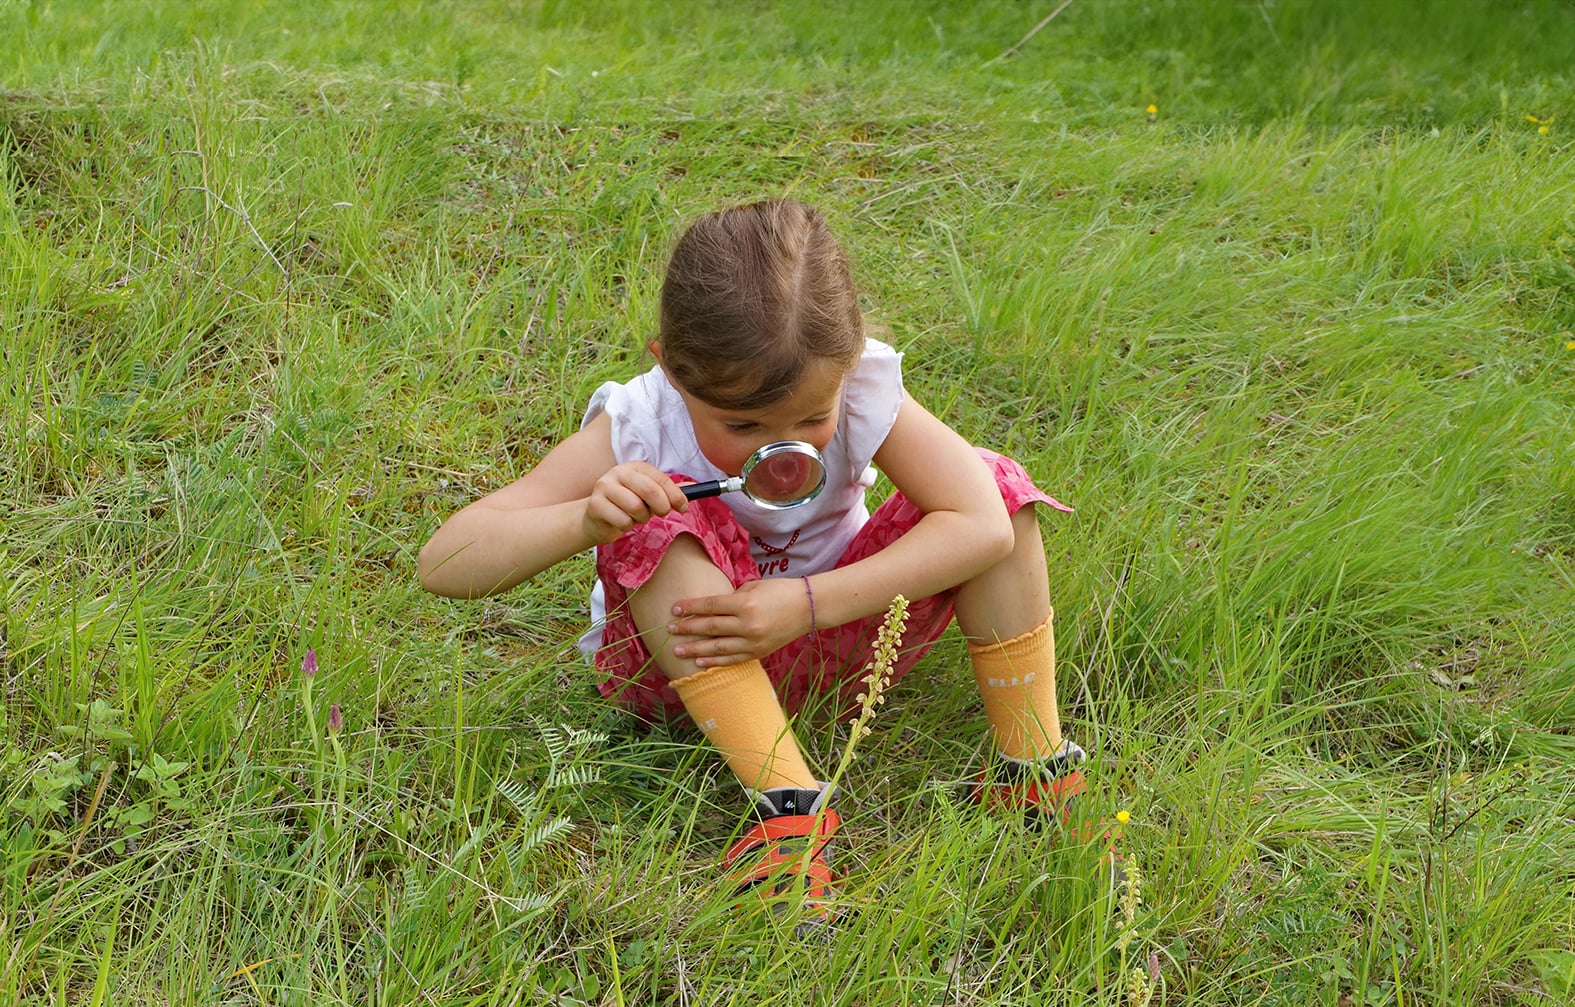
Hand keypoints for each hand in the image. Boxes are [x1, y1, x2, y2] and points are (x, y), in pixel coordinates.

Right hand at [581, 462, 687, 544]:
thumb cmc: (627, 506)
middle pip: (649, 490)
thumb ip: (669, 492)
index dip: (676, 495)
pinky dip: (627, 526)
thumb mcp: (649, 496)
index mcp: (635, 467)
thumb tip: (694, 489)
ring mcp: (604, 487)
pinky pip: (622, 520)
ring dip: (641, 518)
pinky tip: (621, 522)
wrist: (597, 518)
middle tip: (662, 514)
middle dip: (662, 506)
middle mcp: (618, 472)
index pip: (661, 479)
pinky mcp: (595, 504)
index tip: (683, 507)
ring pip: (635, 507)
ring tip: (636, 517)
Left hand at [668, 578, 811, 668]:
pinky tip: (700, 662)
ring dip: (695, 649)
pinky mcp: (759, 652)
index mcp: (745, 603)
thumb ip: (732, 597)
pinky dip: (715, 661)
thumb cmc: (780, 591)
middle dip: (687, 628)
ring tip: (677, 650)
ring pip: (717, 647)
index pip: (710, 606)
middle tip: (668, 630)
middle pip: (710, 627)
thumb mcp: (753, 586)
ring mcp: (753, 641)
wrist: (808, 608)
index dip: (690, 608)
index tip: (674, 610)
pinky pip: (732, 659)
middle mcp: (747, 624)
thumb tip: (710, 606)